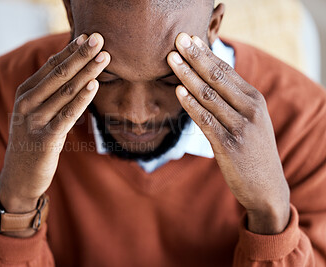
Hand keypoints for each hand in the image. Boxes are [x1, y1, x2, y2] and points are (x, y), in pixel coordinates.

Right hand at [0, 33, 109, 215]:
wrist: (19, 177)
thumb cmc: (33, 140)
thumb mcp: (35, 113)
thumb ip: (49, 93)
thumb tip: (72, 71)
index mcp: (25, 93)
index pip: (51, 66)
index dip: (71, 50)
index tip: (88, 36)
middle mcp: (27, 103)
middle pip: (59, 74)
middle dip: (81, 55)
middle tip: (100, 39)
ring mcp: (34, 121)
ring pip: (65, 91)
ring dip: (87, 72)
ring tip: (104, 58)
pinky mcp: (45, 139)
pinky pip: (67, 116)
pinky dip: (81, 99)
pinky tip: (94, 86)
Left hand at [167, 33, 289, 233]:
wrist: (266, 187)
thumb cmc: (253, 150)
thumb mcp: (251, 120)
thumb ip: (233, 100)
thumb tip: (208, 79)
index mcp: (255, 100)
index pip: (226, 70)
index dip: (206, 54)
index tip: (190, 39)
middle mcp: (250, 110)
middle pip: (217, 77)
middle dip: (195, 57)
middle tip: (178, 40)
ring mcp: (240, 128)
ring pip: (208, 96)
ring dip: (187, 76)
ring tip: (171, 60)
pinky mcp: (228, 145)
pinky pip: (205, 120)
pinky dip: (190, 104)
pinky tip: (178, 91)